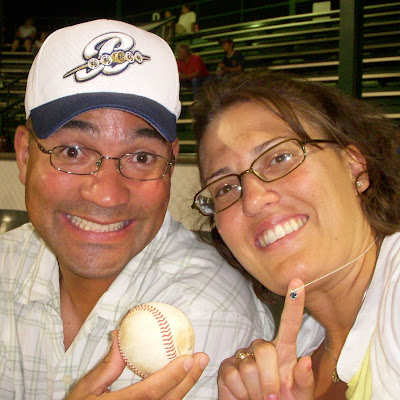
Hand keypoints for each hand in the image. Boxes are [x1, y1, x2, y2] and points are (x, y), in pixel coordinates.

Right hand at [68, 331, 209, 399]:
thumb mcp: (87, 389)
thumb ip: (107, 365)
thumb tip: (120, 334)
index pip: (151, 391)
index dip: (171, 375)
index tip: (188, 358)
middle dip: (189, 379)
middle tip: (202, 357)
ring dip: (187, 385)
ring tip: (198, 365)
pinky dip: (177, 391)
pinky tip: (185, 377)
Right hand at [218, 279, 313, 399]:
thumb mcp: (299, 397)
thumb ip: (304, 382)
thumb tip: (305, 361)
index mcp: (284, 353)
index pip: (290, 324)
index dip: (294, 304)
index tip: (298, 283)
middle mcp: (263, 349)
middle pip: (265, 350)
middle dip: (270, 380)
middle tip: (272, 399)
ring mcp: (243, 357)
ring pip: (249, 366)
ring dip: (256, 390)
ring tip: (258, 397)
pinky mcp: (227, 367)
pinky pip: (233, 375)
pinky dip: (240, 393)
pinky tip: (244, 395)